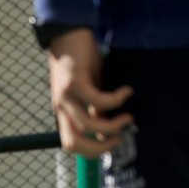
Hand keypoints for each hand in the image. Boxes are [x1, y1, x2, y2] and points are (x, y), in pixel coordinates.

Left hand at [47, 29, 133, 157]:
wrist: (68, 36)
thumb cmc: (81, 64)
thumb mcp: (89, 91)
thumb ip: (94, 108)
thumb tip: (107, 126)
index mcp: (63, 113)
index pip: (70, 144)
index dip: (91, 151)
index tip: (112, 143)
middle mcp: (61, 108)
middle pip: (72, 142)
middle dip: (98, 147)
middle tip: (119, 138)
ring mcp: (65, 97)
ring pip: (87, 124)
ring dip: (111, 125)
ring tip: (127, 116)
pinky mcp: (74, 82)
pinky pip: (97, 100)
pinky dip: (115, 100)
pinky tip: (126, 92)